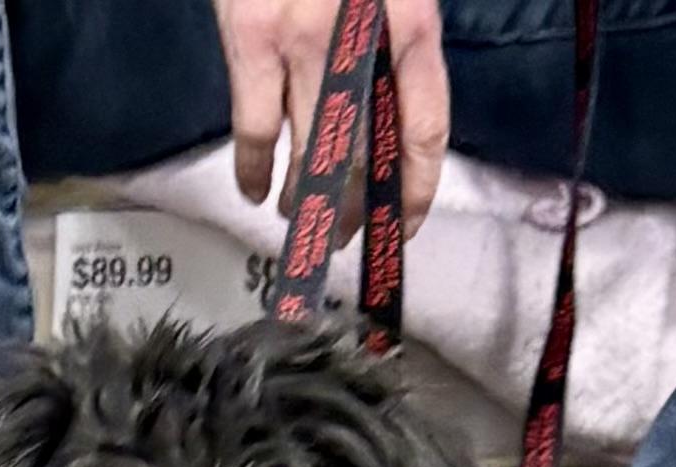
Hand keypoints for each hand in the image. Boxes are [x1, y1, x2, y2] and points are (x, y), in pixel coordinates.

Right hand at [213, 0, 448, 237]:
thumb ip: (393, 43)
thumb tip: (388, 109)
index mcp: (411, 25)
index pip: (423, 130)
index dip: (415, 189)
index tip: (401, 224)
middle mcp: (359, 41)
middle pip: (363, 153)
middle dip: (350, 208)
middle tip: (339, 232)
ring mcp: (301, 42)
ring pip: (309, 149)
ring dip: (303, 197)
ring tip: (296, 214)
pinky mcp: (252, 39)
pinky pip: (255, 128)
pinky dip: (254, 171)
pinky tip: (254, 189)